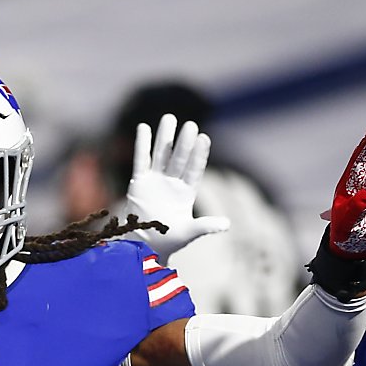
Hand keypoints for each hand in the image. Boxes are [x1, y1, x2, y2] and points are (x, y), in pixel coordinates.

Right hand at [123, 115, 228, 259]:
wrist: (144, 247)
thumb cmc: (168, 241)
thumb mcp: (188, 233)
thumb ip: (205, 226)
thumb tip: (227, 224)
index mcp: (186, 193)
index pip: (194, 169)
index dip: (199, 155)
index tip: (204, 138)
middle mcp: (172, 183)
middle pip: (179, 158)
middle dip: (184, 143)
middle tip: (190, 124)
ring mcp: (155, 181)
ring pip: (161, 154)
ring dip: (164, 137)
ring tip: (169, 117)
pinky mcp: (138, 182)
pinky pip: (140, 160)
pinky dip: (142, 144)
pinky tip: (144, 127)